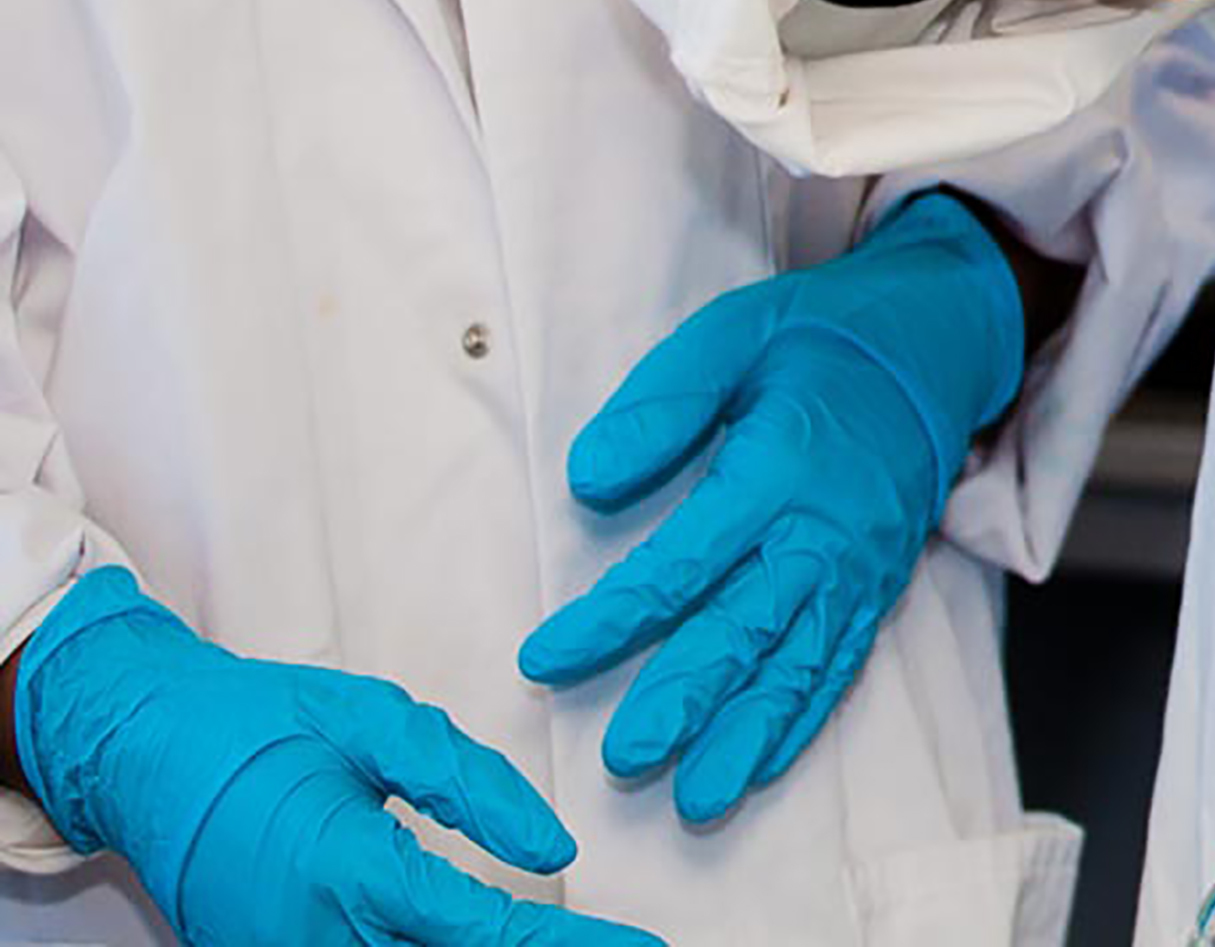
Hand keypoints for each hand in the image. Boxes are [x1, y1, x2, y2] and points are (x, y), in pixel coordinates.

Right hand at [14, 567, 663, 946]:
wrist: (138, 752)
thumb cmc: (258, 724)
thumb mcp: (376, 724)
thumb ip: (470, 785)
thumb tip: (552, 848)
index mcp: (347, 871)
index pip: (479, 929)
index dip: (564, 944)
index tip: (642, 944)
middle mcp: (313, 939)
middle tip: (622, 946)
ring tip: (557, 941)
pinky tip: (477, 939)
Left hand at [516, 191, 1025, 822]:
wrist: (940, 341)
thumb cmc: (824, 336)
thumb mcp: (737, 334)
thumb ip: (664, 403)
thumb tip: (589, 481)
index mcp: (783, 466)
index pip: (685, 559)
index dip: (612, 617)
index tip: (543, 658)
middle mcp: (826, 531)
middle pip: (747, 627)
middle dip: (686, 696)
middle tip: (627, 757)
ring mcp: (859, 566)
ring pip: (798, 664)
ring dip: (746, 732)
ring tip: (697, 797)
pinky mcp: (879, 585)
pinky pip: (840, 664)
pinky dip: (801, 721)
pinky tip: (761, 765)